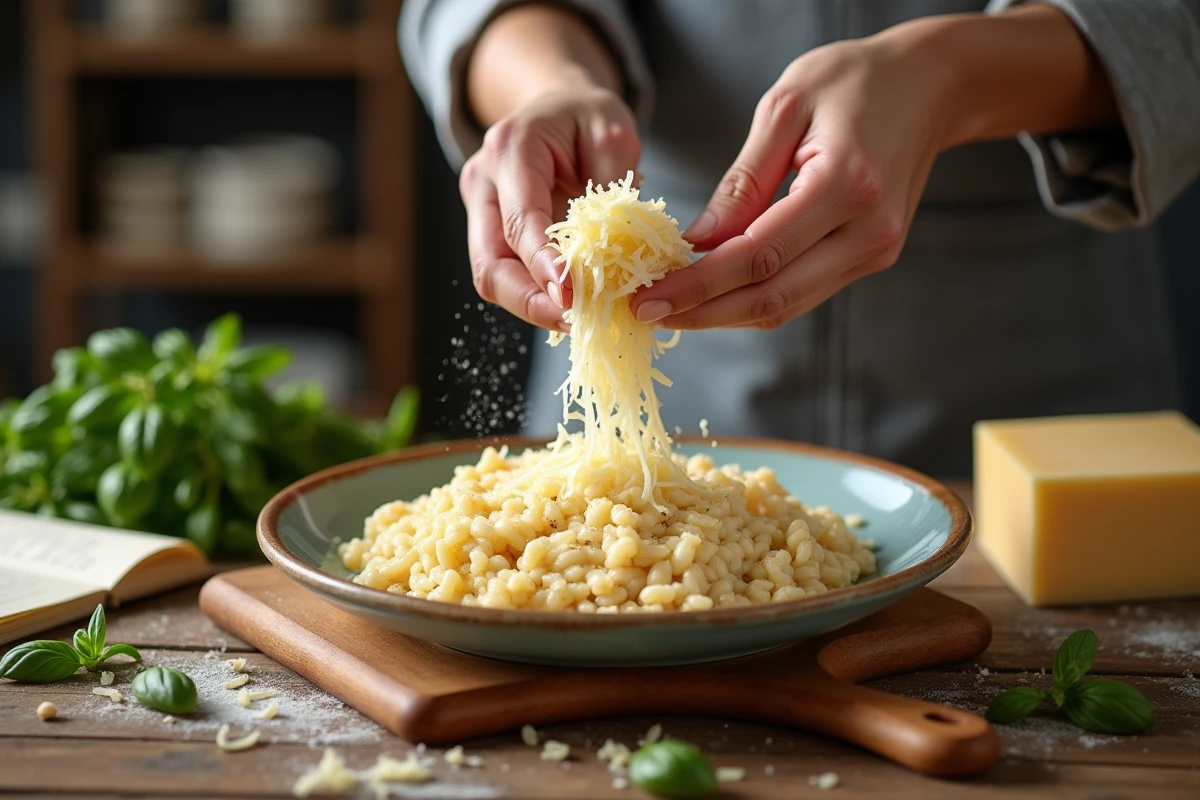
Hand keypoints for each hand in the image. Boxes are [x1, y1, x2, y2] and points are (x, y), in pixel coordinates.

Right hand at [460, 82, 639, 330]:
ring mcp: (481, 210)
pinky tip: (568, 307)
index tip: (568, 295)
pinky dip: (535, 296)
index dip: (541, 263)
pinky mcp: (490, 232)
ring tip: (577, 320)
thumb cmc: (585, 117)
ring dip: (532, 306)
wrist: (556, 111)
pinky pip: (506, 274)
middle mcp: (484, 181)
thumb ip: (614, 183)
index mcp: (511, 148)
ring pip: (492, 276)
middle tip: (574, 321)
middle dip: (529, 300)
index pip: (519, 218)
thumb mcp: (613, 130)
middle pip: (490, 261)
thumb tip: (616, 244)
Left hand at [631, 29, 953, 329]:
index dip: (698, 284)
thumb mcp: (786, 107)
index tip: (647, 296)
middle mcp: (869, 232)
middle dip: (704, 312)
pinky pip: (804, 290)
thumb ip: (743, 180)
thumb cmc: (855, 80)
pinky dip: (755, 296)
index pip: (757, 255)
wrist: (930, 85)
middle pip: (773, 295)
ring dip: (725, 313)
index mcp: (847, 185)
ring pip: (788, 304)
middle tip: (647, 312)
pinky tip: (715, 292)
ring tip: (672, 308)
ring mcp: (876, 251)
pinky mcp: (873, 257)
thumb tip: (699, 241)